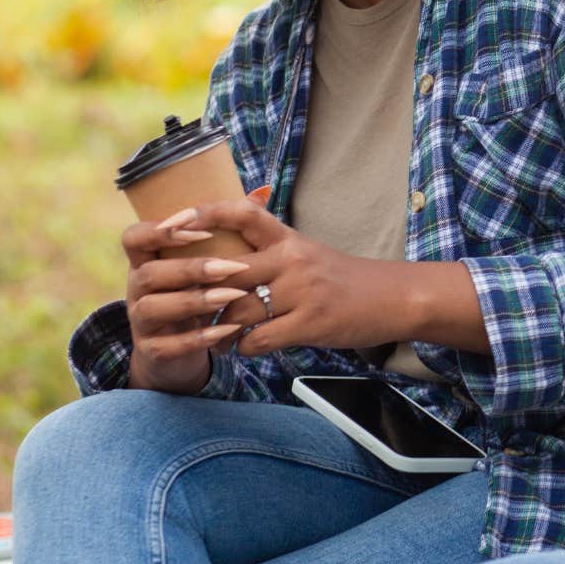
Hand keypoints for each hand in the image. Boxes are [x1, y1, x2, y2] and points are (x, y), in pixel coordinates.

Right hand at [121, 187, 267, 392]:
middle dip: (190, 268)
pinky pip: (167, 346)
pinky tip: (226, 331)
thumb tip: (261, 193)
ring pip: (153, 308)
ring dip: (194, 301)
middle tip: (231, 266)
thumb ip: (225, 233)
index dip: (159, 232)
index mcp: (147, 260)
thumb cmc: (198, 293)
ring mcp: (140, 322)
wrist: (182, 349)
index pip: (134, 237)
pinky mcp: (152, 351)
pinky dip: (197, 339)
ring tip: (231, 296)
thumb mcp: (206, 264)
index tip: (200, 230)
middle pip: (148, 273)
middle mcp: (137, 289)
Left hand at [171, 197, 412, 356]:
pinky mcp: (310, 323)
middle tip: (180, 305)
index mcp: (288, 238)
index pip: (241, 214)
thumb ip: (267, 250)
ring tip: (214, 338)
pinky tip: (245, 349)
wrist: (392, 297)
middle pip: (227, 270)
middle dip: (199, 290)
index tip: (172, 222)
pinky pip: (260, 339)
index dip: (204, 214)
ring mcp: (302, 292)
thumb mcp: (306, 252)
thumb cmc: (342, 278)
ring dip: (219, 330)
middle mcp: (292, 259)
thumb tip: (221, 256)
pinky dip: (245, 348)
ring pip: (238, 310)